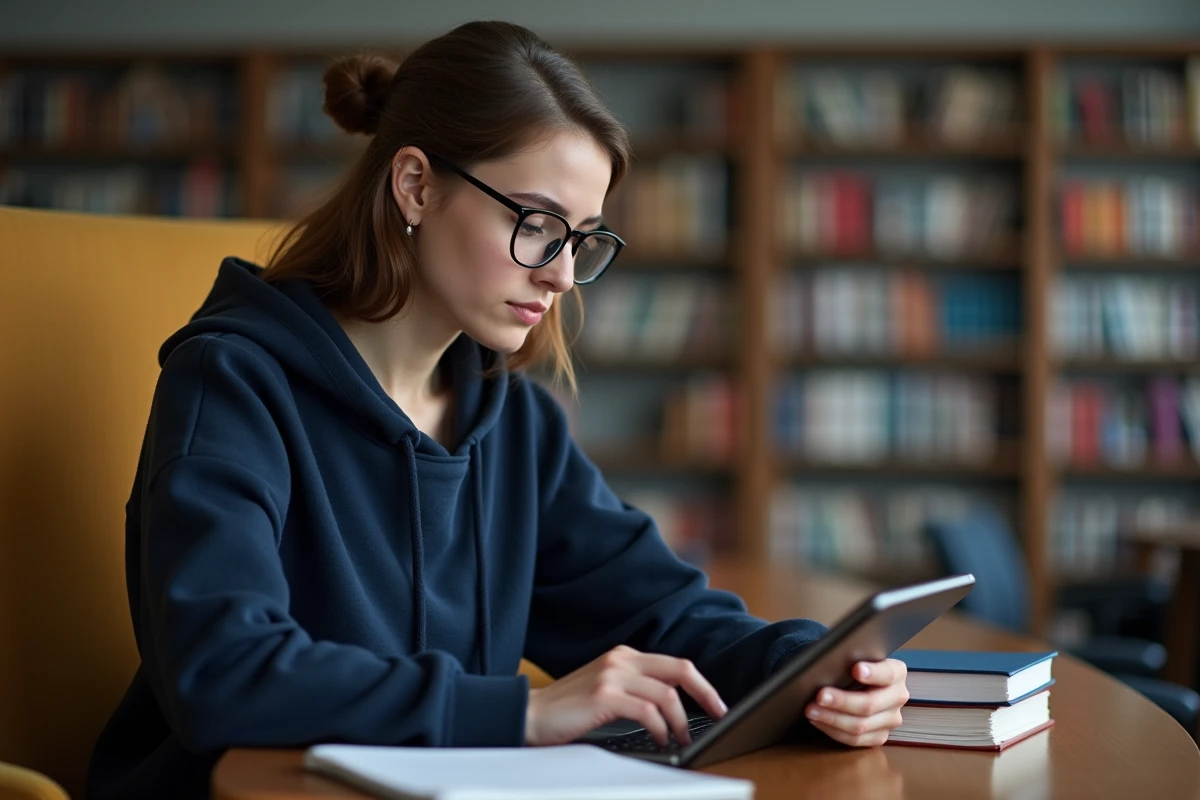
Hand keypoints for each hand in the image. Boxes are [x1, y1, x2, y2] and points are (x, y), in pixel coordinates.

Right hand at [524, 645, 728, 746]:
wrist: (531, 714)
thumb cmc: (569, 709)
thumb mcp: (607, 688)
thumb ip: (635, 688)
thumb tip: (674, 707)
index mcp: (624, 655)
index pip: (675, 664)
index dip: (701, 684)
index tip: (717, 703)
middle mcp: (621, 659)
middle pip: (679, 670)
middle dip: (705, 693)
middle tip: (720, 714)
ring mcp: (612, 674)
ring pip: (666, 694)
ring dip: (680, 721)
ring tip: (682, 739)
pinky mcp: (604, 695)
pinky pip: (648, 711)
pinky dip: (660, 728)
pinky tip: (660, 739)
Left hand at [805, 659, 908, 746]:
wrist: (859, 682)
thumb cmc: (852, 666)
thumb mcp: (856, 657)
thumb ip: (850, 658)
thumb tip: (829, 663)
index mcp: (897, 672)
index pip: (887, 673)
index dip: (872, 673)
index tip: (855, 669)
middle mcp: (898, 696)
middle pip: (870, 704)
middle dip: (841, 701)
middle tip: (819, 696)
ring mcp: (890, 719)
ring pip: (861, 725)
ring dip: (832, 718)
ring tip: (811, 710)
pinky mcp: (880, 736)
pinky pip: (855, 740)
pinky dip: (833, 730)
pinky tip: (818, 721)